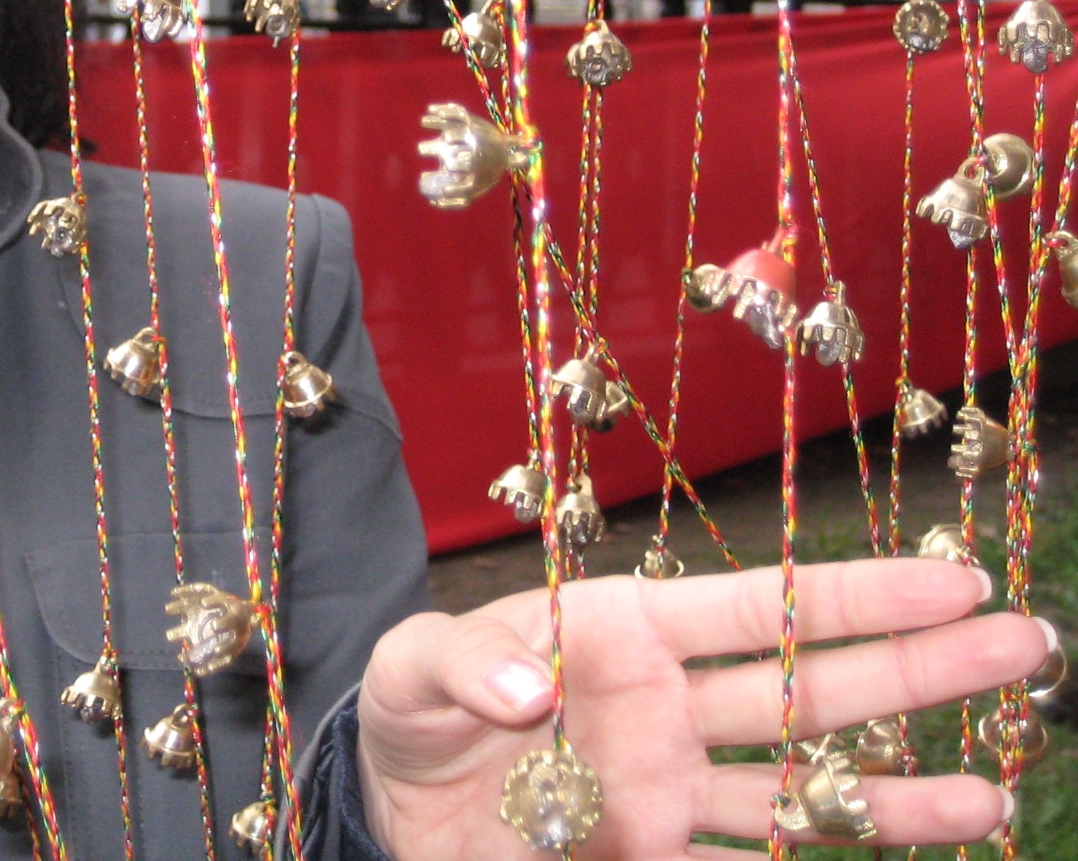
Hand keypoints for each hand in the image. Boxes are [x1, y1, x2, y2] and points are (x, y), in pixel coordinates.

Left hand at [355, 557, 1052, 860]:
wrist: (395, 816)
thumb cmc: (412, 715)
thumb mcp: (412, 670)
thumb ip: (464, 663)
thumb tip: (529, 690)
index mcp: (621, 632)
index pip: (752, 608)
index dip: (849, 594)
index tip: (949, 577)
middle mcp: (668, 705)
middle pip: (808, 683)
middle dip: (916, 663)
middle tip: (1023, 639)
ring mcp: (676, 787)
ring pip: (806, 777)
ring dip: (902, 778)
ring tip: (1000, 772)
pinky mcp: (663, 855)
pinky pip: (763, 856)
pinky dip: (838, 850)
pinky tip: (932, 834)